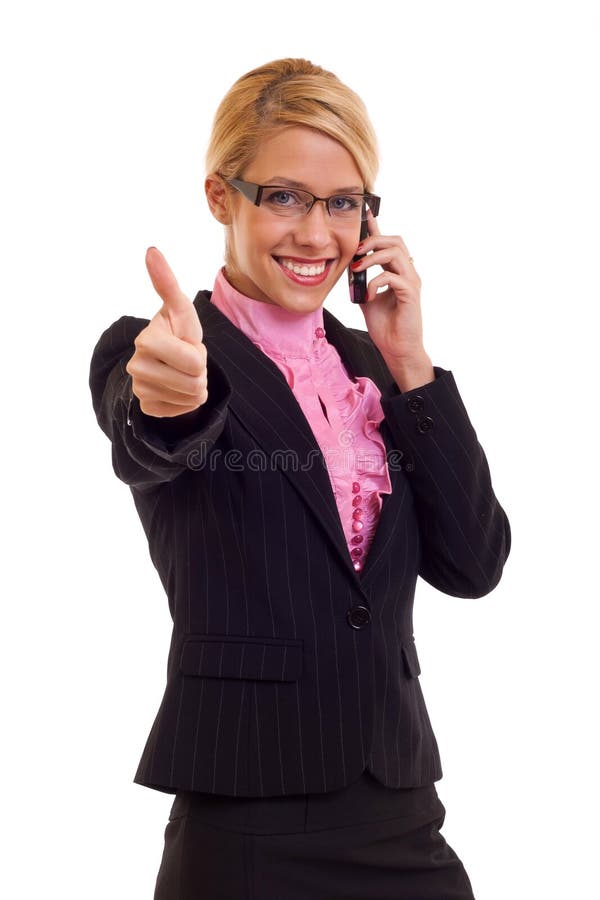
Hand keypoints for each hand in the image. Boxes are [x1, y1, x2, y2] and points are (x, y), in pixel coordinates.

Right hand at [125, 247, 207, 416]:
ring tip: (183, 372)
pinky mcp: (147, 408)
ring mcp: (139, 390)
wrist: (169, 361)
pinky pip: (182, 411)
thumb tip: (151, 250)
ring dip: (195, 386)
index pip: (193, 361)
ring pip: (191, 399)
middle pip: (195, 383)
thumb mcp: (181, 309)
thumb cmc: (178, 331)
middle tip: (187, 361)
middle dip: (199, 371)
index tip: (186, 345)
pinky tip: (176, 388)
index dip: (198, 354)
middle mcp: (136, 366)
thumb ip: (167, 282)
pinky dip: (186, 402)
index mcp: (146, 341)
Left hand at [351, 212, 429, 369]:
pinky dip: (376, 282)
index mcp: (397, 272)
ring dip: (373, 257)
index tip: (365, 211)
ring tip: (358, 268)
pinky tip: (368, 295)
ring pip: (396, 253)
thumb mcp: (366, 299)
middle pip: (396, 240)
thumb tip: (348, 269)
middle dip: (374, 239)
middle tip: (355, 250)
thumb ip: (360, 282)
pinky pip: (393, 278)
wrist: (397, 349)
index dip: (376, 226)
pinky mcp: (410, 295)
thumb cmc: (385, 326)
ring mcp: (411, 283)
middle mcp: (407, 273)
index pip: (387, 243)